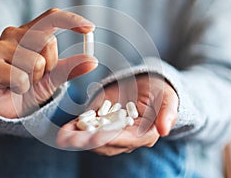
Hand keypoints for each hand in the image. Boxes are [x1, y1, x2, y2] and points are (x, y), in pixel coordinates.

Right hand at [0, 8, 97, 117]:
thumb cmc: (29, 87)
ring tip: (24, 82)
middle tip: (38, 76)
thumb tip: (93, 61)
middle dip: (50, 64)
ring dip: (35, 79)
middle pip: (47, 41)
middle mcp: (13, 34)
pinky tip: (12, 88)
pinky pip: (19, 77)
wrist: (6, 108)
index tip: (90, 29)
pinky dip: (22, 87)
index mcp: (29, 32)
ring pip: (35, 61)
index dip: (71, 20)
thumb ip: (70, 68)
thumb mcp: (53, 77)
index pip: (51, 17)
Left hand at [57, 74, 177, 155]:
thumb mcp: (167, 98)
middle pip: (106, 143)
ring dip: (78, 139)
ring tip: (63, 136)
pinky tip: (65, 128)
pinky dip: (77, 129)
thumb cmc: (160, 91)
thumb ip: (167, 112)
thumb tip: (165, 130)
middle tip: (69, 140)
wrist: (149, 85)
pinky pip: (89, 128)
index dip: (110, 138)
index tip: (94, 137)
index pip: (126, 139)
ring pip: (94, 139)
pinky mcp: (102, 124)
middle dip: (86, 142)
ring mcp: (113, 132)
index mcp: (144, 135)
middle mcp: (127, 138)